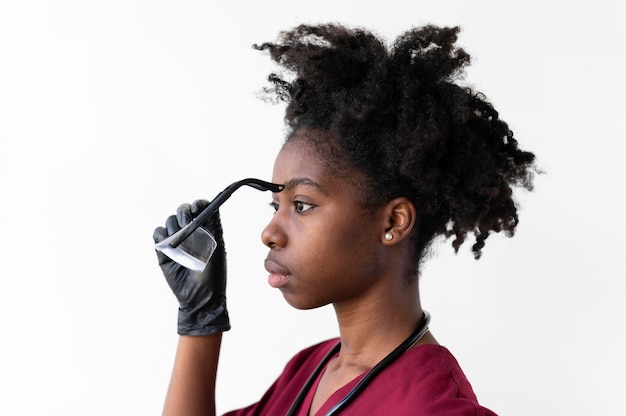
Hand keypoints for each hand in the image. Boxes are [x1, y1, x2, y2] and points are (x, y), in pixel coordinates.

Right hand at [153, 200, 229, 335]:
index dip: (198, 204)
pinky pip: (158, 234)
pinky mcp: (164, 250)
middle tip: (187, 225)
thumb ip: (212, 226)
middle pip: (183, 210)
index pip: (201, 207)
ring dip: (175, 229)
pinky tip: (170, 247)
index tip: (196, 208)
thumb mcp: (217, 247)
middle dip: (184, 213)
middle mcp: (192, 232)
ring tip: (182, 245)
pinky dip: (162, 236)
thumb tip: (201, 207)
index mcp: (208, 229)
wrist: (200, 296)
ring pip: (170, 221)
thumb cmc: (213, 273)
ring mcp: (177, 240)